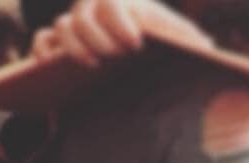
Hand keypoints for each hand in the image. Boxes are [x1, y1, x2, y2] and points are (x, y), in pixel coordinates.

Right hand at [32, 0, 209, 67]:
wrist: (125, 34)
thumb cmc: (148, 31)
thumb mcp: (169, 29)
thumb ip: (184, 36)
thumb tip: (207, 48)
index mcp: (118, 1)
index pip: (111, 4)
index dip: (119, 23)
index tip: (135, 45)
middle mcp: (90, 9)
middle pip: (82, 17)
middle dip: (97, 38)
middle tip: (114, 57)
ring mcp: (71, 25)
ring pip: (61, 27)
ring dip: (73, 47)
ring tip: (92, 66)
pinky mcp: (55, 43)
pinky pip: (41, 42)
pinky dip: (44, 53)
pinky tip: (53, 69)